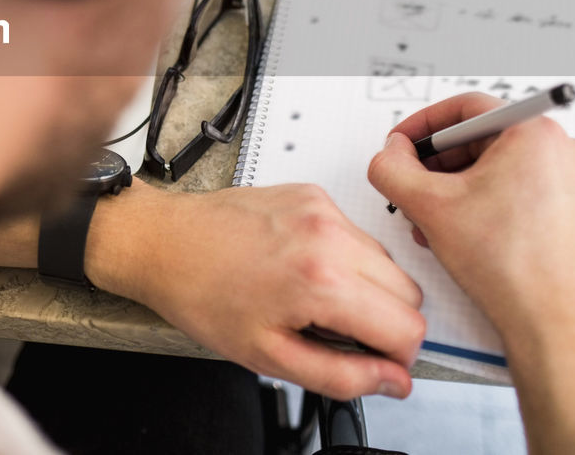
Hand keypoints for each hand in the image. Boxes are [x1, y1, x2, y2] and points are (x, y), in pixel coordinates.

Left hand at [89, 183, 424, 400]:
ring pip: (385, 261)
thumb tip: (392, 381)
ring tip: (312, 299)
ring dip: (364, 288)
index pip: (409, 327)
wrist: (165, 243)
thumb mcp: (269, 356)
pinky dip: (341, 257)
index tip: (372, 360)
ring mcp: (322, 209)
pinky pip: (355, 234)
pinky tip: (300, 268)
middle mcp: (330, 236)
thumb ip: (342, 376)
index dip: (396, 356)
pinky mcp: (312, 193)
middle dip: (383, 321)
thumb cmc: (203, 295)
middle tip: (333, 331)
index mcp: (323, 281)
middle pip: (408, 292)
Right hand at [366, 92, 574, 343]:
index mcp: (536, 133)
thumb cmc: (512, 268)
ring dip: (456, 189)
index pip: (465, 108)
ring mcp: (572, 181)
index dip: (421, 126)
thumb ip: (392, 168)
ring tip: (434, 221)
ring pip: (495, 168)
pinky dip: (482, 203)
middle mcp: (562, 150)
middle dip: (437, 165)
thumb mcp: (428, 206)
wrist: (555, 325)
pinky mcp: (572, 209)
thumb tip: (390, 153)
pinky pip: (516, 189)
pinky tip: (460, 233)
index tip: (400, 144)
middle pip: (480, 138)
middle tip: (411, 187)